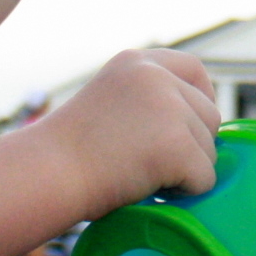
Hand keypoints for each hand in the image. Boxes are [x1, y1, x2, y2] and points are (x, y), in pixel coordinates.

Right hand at [41, 48, 218, 212]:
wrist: (45, 175)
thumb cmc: (69, 155)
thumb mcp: (111, 104)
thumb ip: (149, 103)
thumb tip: (201, 128)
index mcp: (137, 62)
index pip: (194, 69)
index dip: (200, 100)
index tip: (189, 127)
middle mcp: (156, 76)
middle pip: (210, 114)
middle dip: (193, 145)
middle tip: (153, 165)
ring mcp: (169, 108)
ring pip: (209, 150)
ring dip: (185, 171)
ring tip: (140, 175)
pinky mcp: (178, 145)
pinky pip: (204, 179)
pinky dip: (184, 193)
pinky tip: (148, 189)